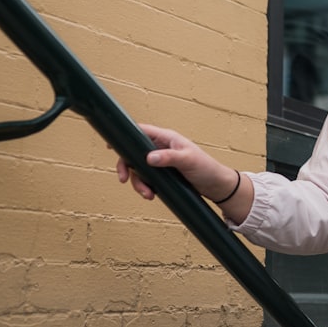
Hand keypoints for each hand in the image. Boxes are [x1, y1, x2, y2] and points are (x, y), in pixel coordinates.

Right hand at [115, 124, 232, 201]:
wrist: (216, 185)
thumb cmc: (206, 167)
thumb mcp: (188, 160)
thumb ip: (169, 158)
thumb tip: (148, 158)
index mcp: (166, 138)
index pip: (141, 131)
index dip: (124, 135)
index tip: (111, 145)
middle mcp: (160, 148)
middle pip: (133, 153)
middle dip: (126, 167)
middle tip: (123, 179)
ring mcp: (160, 162)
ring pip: (138, 169)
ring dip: (138, 183)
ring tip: (148, 195)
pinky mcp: (162, 174)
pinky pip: (146, 179)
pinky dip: (145, 187)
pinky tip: (152, 195)